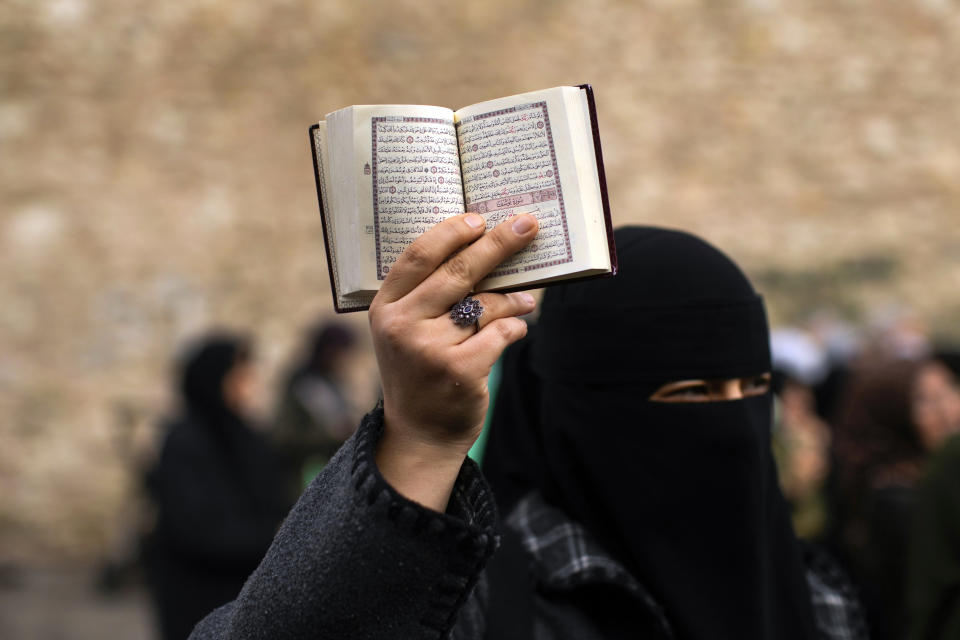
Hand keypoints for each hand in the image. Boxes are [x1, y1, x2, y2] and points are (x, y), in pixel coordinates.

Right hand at [369, 212, 538, 509]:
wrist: (420, 433)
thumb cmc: (420, 370)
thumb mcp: (408, 330)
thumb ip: (430, 296)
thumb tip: (484, 249)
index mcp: (385, 307)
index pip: (418, 256)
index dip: (451, 233)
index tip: (480, 218)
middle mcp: (401, 325)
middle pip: (458, 271)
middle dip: (498, 244)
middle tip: (526, 224)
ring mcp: (428, 349)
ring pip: (485, 304)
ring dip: (513, 298)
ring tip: (526, 299)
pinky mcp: (458, 370)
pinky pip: (501, 333)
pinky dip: (515, 328)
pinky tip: (517, 329)